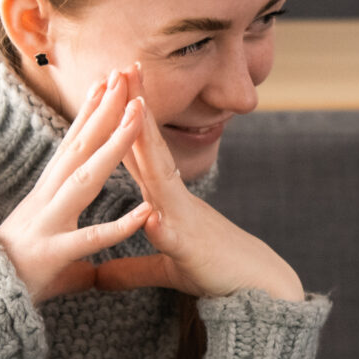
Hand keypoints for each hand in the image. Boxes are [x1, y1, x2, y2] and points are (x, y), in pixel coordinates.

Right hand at [0, 67, 154, 304]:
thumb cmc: (20, 276)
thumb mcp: (54, 252)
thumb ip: (79, 254)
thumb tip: (97, 267)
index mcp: (48, 195)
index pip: (71, 145)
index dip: (88, 113)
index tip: (105, 83)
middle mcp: (48, 200)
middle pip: (79, 148)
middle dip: (103, 112)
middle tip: (123, 77)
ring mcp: (50, 223)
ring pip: (86, 178)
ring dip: (113, 146)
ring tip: (137, 118)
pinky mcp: (54, 253)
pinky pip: (92, 238)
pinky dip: (119, 225)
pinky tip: (146, 211)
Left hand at [96, 99, 303, 301]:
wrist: (260, 291)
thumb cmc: (216, 272)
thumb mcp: (166, 269)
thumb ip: (132, 267)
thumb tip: (98, 274)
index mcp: (165, 202)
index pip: (139, 155)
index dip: (122, 123)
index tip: (109, 88)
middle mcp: (175, 202)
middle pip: (151, 149)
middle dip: (135, 110)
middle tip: (124, 67)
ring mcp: (185, 221)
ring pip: (161, 177)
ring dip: (147, 142)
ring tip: (134, 108)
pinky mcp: (193, 251)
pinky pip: (176, 236)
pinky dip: (163, 225)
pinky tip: (151, 215)